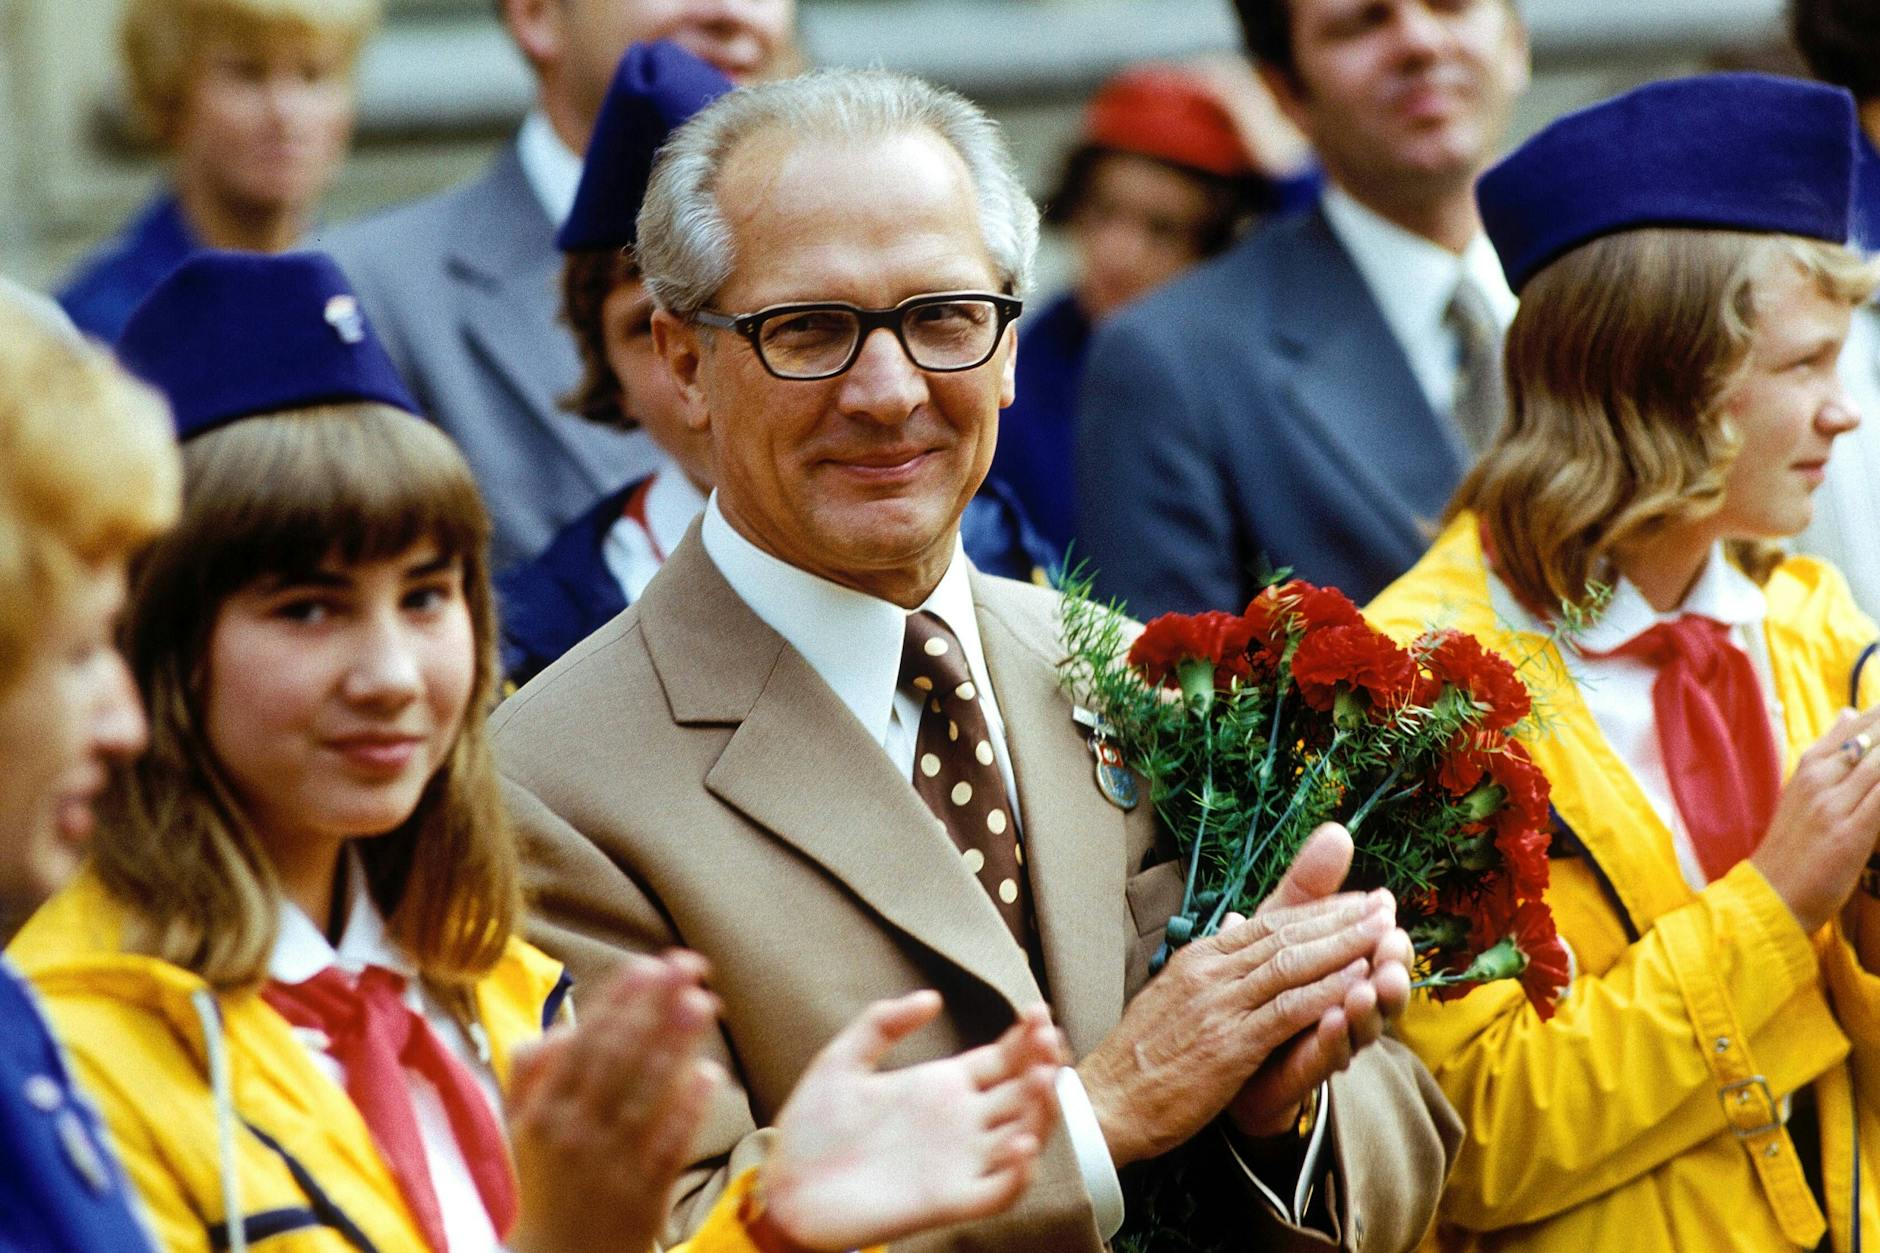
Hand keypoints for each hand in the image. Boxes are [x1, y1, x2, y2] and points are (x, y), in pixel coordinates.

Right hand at [506, 952, 722, 1252]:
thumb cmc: (545, 1181)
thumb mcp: (520, 1127)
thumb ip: (531, 1072)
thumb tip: (559, 1026)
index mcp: (542, 1112)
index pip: (584, 1043)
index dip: (618, 1000)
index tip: (647, 963)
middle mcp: (574, 1133)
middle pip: (619, 1058)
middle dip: (654, 1007)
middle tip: (689, 965)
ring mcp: (610, 1164)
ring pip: (646, 1095)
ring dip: (676, 1045)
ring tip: (704, 1002)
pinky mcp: (643, 1195)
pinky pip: (668, 1144)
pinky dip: (688, 1107)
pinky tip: (711, 1071)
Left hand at [759, 993, 1062, 1250]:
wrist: (785, 1189)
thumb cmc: (811, 1129)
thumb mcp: (841, 1062)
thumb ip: (881, 1024)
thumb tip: (932, 996)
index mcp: (942, 1086)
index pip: (1003, 1060)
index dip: (1027, 1037)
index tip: (1037, 1010)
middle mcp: (960, 1123)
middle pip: (1022, 1093)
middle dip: (1043, 1066)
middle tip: (1050, 1039)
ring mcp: (958, 1162)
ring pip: (1023, 1137)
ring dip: (1042, 1112)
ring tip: (1044, 1080)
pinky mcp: (948, 1201)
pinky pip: (999, 1192)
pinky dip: (1018, 1173)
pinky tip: (1022, 1145)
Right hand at [1077, 823, 1393, 1167]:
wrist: (1107, 1102)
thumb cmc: (1140, 1058)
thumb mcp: (1173, 998)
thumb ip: (1210, 967)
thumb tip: (1233, 926)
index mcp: (1198, 959)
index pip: (1266, 922)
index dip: (1317, 910)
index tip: (1355, 900)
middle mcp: (1209, 971)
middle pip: (1285, 933)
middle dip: (1340, 917)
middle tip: (1384, 903)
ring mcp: (1218, 1005)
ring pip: (1291, 963)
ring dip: (1343, 945)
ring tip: (1384, 932)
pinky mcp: (1229, 1044)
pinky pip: (1286, 1010)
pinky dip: (1325, 992)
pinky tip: (1357, 982)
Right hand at [1752, 705, 1879, 933]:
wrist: (1772, 894)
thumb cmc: (1791, 846)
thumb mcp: (1802, 790)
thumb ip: (1829, 753)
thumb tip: (1847, 713)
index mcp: (1807, 765)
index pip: (1853, 724)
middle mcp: (1819, 778)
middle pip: (1871, 738)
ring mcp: (1834, 804)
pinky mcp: (1851, 832)